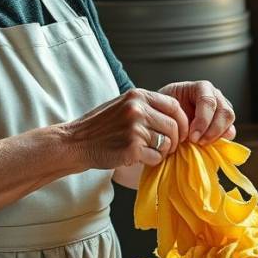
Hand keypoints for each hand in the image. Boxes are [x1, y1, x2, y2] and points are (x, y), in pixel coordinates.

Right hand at [64, 89, 189, 169]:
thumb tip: (177, 116)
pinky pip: (155, 157)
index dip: (182, 121)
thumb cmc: (100, 126)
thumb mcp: (123, 105)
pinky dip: (151, 161)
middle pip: (174, 126)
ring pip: (166, 143)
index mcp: (137, 96)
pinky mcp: (131, 148)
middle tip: (165, 148)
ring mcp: (134, 128)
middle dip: (174, 141)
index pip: (174, 106)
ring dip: (161, 152)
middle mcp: (137, 109)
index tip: (180, 132)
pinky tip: (137, 158)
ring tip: (147, 152)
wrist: (75, 143)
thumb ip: (146, 107)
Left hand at [158, 81, 235, 144]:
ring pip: (229, 120)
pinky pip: (230, 131)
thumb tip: (186, 128)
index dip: (203, 120)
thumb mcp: (166, 108)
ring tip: (201, 143)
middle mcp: (215, 95)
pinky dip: (221, 140)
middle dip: (212, 130)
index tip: (192, 136)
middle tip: (198, 142)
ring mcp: (222, 107)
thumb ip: (175, 114)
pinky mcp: (225, 122)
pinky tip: (207, 144)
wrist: (167, 117)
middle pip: (224, 111)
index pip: (208, 101)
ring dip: (217, 135)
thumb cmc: (166, 111)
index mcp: (201, 87)